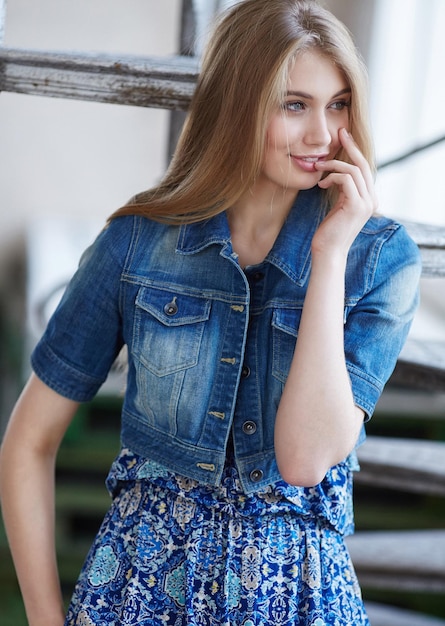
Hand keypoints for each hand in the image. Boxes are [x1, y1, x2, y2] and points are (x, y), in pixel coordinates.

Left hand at [312, 127, 376, 257]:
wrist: (328, 252)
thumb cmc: (329, 232)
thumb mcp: (338, 207)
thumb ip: (342, 191)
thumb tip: (336, 175)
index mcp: (369, 199)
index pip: (365, 169)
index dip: (355, 151)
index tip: (344, 136)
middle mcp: (372, 200)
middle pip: (363, 165)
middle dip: (351, 146)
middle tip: (339, 133)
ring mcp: (366, 203)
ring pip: (353, 170)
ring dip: (333, 165)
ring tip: (319, 167)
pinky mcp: (356, 206)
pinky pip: (346, 180)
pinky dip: (332, 177)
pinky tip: (321, 184)